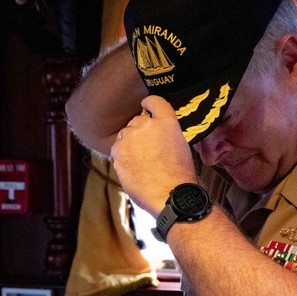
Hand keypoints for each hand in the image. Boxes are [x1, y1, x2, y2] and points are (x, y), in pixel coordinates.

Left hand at [109, 95, 197, 214]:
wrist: (169, 195)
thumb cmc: (179, 175)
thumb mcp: (179, 146)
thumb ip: (165, 134)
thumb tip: (153, 136)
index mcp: (166, 122)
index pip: (154, 101)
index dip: (148, 103)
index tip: (145, 104)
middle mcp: (146, 125)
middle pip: (137, 121)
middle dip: (140, 131)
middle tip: (147, 149)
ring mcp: (130, 138)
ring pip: (125, 135)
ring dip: (130, 143)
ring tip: (141, 162)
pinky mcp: (117, 152)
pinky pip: (117, 149)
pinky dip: (122, 156)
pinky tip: (133, 168)